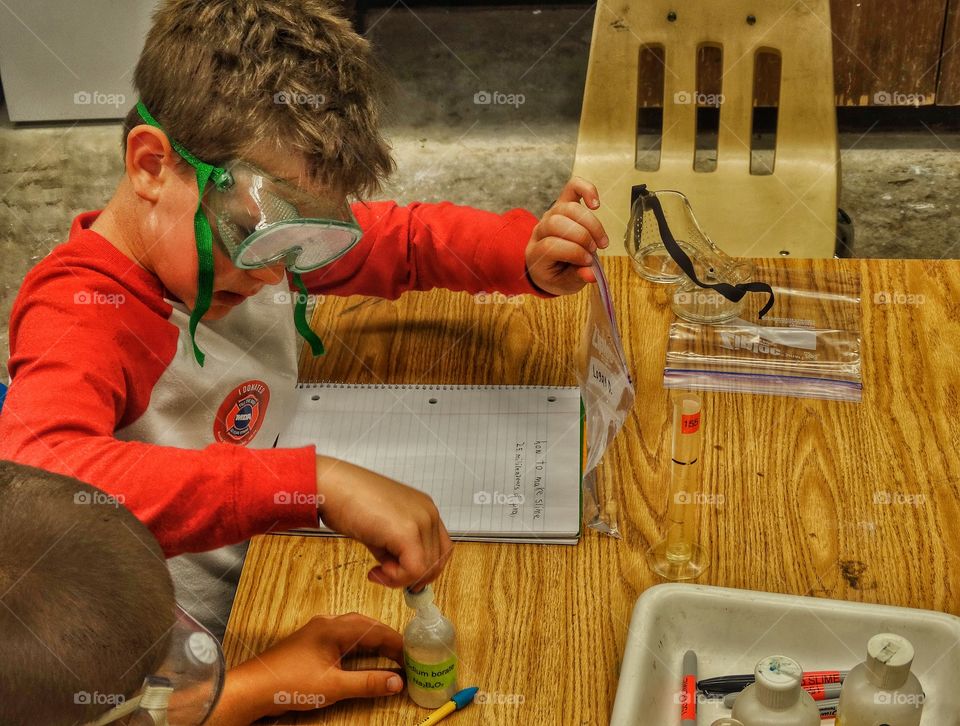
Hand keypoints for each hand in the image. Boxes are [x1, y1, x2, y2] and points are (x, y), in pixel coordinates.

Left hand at [209, 613, 404, 723]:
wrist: (252, 689)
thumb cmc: (289, 684)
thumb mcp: (334, 686)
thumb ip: (367, 682)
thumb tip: (396, 681)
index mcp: (334, 628)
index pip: (375, 630)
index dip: (397, 644)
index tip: (412, 657)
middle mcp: (327, 624)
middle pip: (366, 625)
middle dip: (387, 640)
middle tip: (405, 657)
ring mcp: (317, 632)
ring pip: (354, 630)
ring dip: (373, 642)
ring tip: (389, 657)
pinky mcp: (310, 643)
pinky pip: (342, 637)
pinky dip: (358, 646)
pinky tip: (361, 658)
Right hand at [315, 455, 453, 588]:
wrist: (331, 486)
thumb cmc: (349, 500)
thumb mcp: (382, 527)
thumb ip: (396, 548)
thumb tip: (400, 573)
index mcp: (425, 509)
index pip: (441, 549)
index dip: (423, 569)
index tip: (401, 575)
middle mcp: (428, 513)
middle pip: (436, 562)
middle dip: (410, 577)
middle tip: (384, 575)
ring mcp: (421, 521)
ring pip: (427, 569)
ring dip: (400, 578)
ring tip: (377, 569)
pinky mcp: (408, 532)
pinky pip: (414, 570)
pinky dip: (396, 578)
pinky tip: (377, 570)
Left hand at [525, 176, 608, 295]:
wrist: (548, 266)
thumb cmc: (557, 275)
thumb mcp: (565, 284)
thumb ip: (577, 278)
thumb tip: (591, 275)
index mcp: (536, 253)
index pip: (551, 245)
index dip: (573, 252)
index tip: (588, 262)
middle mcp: (540, 231)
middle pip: (557, 223)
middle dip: (582, 237)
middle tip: (594, 251)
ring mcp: (550, 215)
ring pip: (568, 208)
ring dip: (590, 224)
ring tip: (601, 241)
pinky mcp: (563, 204)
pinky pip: (572, 188)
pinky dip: (586, 190)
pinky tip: (596, 204)